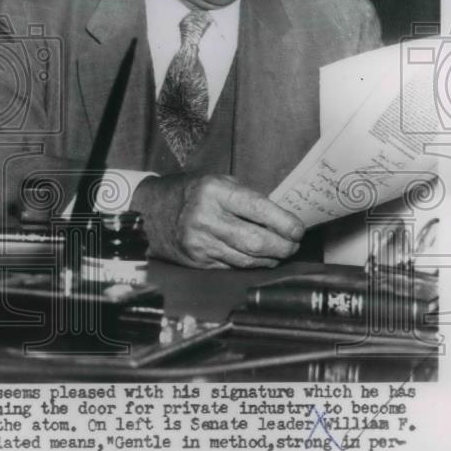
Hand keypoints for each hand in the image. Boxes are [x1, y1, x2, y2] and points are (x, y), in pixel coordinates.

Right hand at [138, 174, 304, 268]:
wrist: (152, 212)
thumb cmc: (191, 194)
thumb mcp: (218, 183)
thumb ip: (247, 199)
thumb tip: (282, 219)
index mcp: (214, 191)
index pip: (259, 209)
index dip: (285, 223)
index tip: (298, 229)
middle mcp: (206, 217)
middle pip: (257, 241)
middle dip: (283, 246)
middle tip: (293, 245)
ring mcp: (200, 242)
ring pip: (248, 260)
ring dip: (270, 258)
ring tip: (279, 251)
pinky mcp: (198, 261)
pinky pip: (234, 267)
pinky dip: (251, 265)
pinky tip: (258, 258)